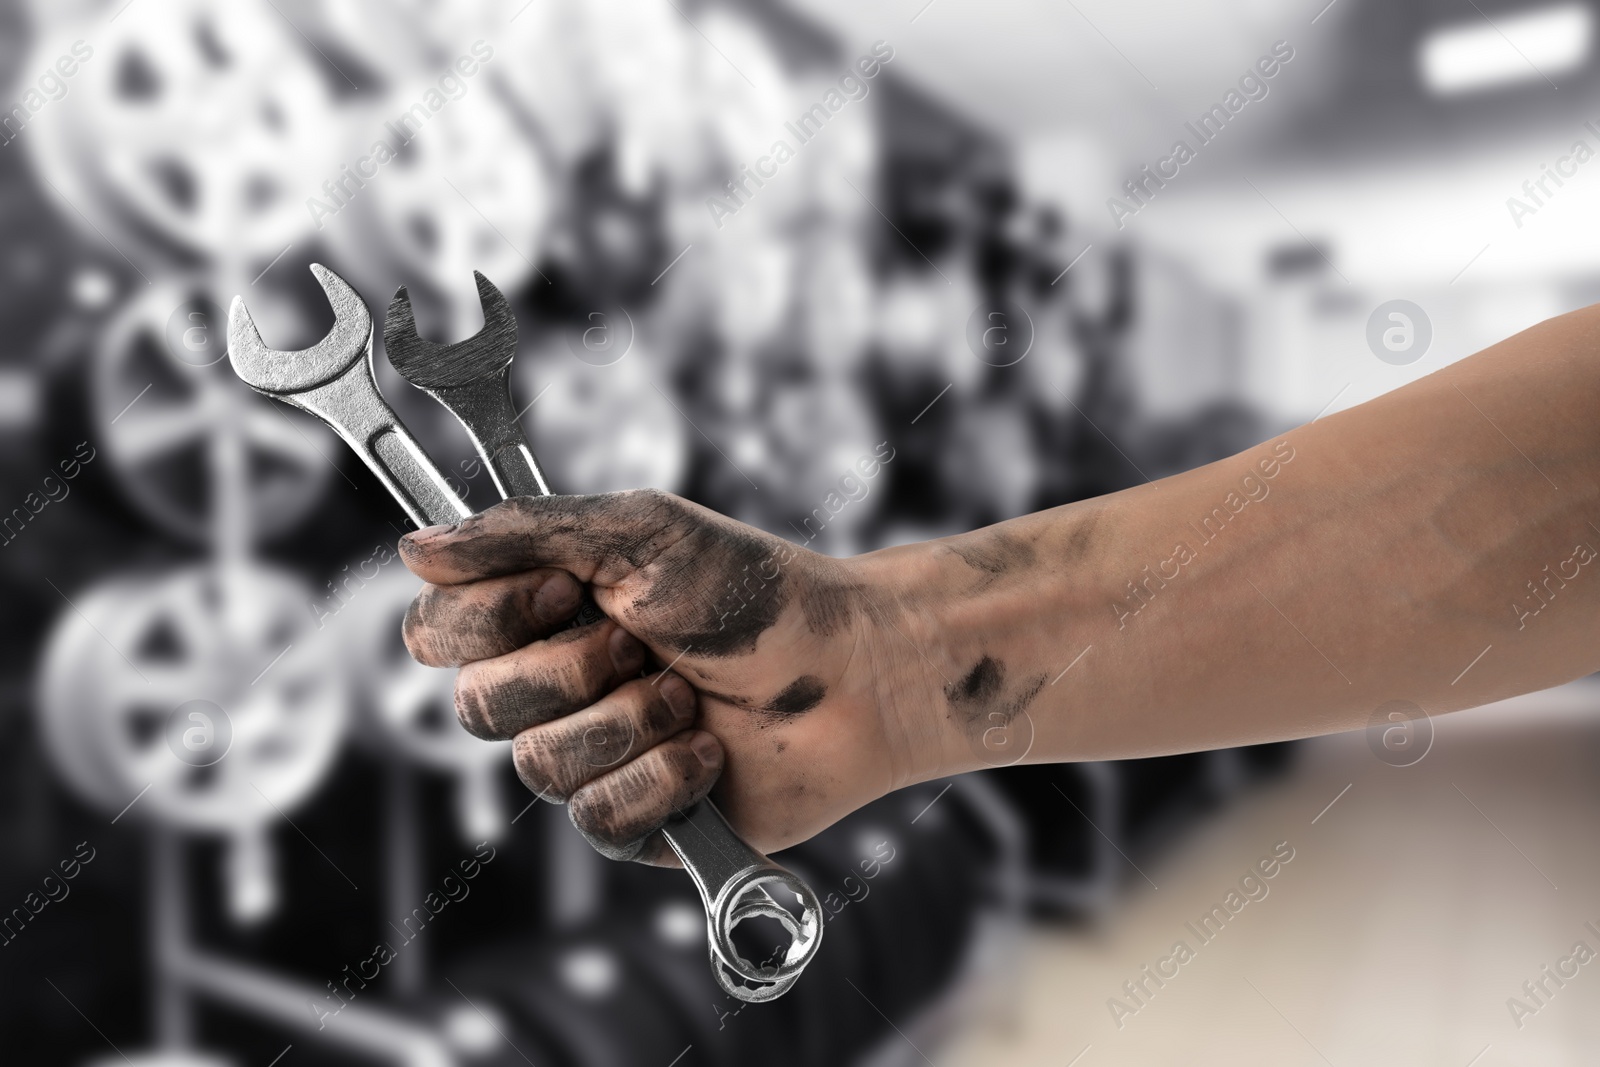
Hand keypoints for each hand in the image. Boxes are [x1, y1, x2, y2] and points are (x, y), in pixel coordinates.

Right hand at [397, 490, 944, 864]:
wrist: (851, 672)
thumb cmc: (756, 593)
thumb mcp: (641, 532)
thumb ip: (526, 532)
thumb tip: (414, 546)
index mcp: (544, 612)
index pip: (434, 633)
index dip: (487, 621)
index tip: (563, 592)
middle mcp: (555, 685)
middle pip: (475, 706)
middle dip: (571, 669)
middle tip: (643, 642)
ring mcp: (592, 756)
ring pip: (539, 766)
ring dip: (630, 721)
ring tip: (692, 696)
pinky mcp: (634, 821)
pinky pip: (597, 819)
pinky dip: (662, 779)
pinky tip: (708, 752)